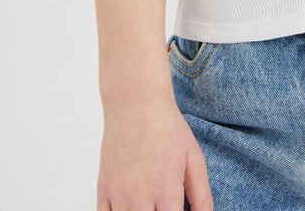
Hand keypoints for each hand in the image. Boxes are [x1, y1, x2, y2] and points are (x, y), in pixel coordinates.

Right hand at [97, 95, 211, 209]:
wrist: (136, 104)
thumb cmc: (168, 129)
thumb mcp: (194, 158)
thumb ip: (201, 194)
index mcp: (166, 189)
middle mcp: (139, 197)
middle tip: (165, 206)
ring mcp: (118, 195)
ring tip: (151, 205)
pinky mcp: (102, 191)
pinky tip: (132, 207)